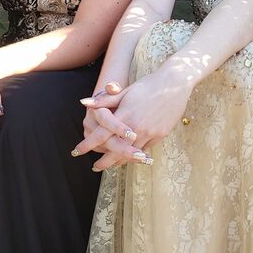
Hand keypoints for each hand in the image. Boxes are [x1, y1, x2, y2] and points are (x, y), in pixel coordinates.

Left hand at [75, 70, 191, 170]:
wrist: (174, 84)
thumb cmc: (147, 85)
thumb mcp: (125, 91)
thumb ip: (105, 100)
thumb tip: (84, 103)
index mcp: (124, 114)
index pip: (101, 134)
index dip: (87, 144)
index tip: (77, 151)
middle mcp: (136, 126)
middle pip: (115, 151)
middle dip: (103, 162)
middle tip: (95, 167)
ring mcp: (149, 132)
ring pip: (130, 154)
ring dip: (119, 161)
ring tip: (111, 165)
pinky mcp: (160, 136)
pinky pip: (145, 149)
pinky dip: (135, 154)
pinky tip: (130, 156)